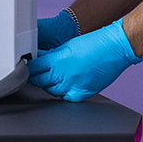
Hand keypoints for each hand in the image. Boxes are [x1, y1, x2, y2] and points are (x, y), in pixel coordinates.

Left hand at [27, 18, 141, 100]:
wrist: (115, 48)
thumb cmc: (94, 43)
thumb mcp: (67, 45)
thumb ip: (52, 55)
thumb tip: (41, 59)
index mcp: (58, 60)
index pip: (35, 68)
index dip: (29, 68)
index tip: (27, 67)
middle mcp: (64, 75)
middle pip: (40, 82)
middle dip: (37, 77)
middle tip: (36, 74)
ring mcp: (74, 86)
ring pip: (52, 91)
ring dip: (49, 85)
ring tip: (52, 78)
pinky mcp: (84, 93)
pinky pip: (67, 98)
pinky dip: (64, 93)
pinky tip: (64, 86)